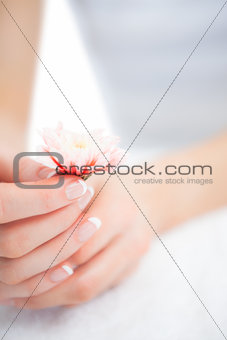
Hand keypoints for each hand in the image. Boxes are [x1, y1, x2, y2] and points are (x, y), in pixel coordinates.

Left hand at [2, 174, 151, 308]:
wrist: (149, 197)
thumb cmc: (113, 183)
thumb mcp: (93, 176)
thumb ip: (64, 191)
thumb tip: (27, 208)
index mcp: (121, 211)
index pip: (80, 243)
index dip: (49, 249)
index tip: (22, 250)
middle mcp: (131, 240)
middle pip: (85, 278)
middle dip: (46, 283)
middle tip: (15, 281)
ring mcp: (132, 261)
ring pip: (89, 291)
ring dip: (53, 295)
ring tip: (24, 291)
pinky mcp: (127, 272)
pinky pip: (94, 291)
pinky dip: (66, 292)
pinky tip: (45, 286)